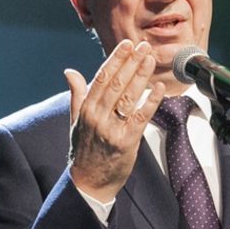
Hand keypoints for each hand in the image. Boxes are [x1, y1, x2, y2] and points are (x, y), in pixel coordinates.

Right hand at [65, 40, 166, 201]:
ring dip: (141, 75)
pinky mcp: (127, 141)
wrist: (88, 183)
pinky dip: (151, 101)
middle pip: (116, 83)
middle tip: (143, 46)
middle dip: (131, 62)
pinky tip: (159, 88)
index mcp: (85, 109)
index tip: (126, 45)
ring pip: (128, 96)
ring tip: (150, 59)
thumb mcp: (75, 121)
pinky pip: (141, 117)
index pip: (101, 78)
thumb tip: (70, 72)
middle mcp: (97, 116)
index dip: (115, 60)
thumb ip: (76, 95)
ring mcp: (112, 129)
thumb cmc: (83, 151)